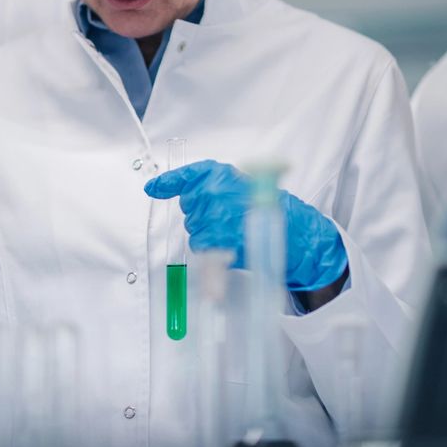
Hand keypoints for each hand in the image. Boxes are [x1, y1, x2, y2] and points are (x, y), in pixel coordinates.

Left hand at [144, 159, 347, 291]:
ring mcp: (214, 218)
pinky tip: (217, 273)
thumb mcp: (243, 185)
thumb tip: (174, 192)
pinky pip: (205, 252)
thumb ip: (213, 187)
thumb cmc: (269, 208)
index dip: (168, 183)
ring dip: (210, 236)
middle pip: (190, 209)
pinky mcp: (219, 242)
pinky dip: (208, 265)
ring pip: (196, 232)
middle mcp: (212, 192)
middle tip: (229, 218)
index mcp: (218, 174)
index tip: (151, 188)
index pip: (186, 176)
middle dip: (203, 215)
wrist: (295, 231)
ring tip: (237, 233)